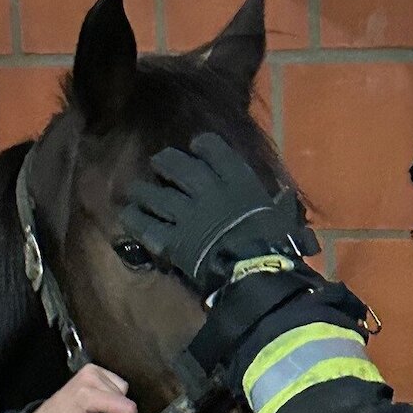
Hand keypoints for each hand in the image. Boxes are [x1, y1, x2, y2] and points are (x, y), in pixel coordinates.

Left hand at [22, 364, 138, 412]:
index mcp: (87, 395)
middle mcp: (90, 377)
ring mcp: (91, 370)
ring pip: (122, 388)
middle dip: (121, 412)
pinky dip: (112, 393)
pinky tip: (99, 402)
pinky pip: (115, 381)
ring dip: (116, 403)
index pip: (125, 405)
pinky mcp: (92, 369)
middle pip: (124, 396)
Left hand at [120, 132, 319, 296]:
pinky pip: (146, 225)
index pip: (212, 148)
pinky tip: (128, 216)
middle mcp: (205, 189)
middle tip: (158, 163)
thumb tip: (285, 200)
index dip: (202, 145)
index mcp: (235, 178)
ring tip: (136, 191)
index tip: (196, 146)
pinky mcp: (172, 239)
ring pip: (154, 195)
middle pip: (176, 166)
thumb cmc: (275, 241)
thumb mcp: (282, 215)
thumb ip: (278, 204)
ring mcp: (185, 214)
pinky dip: (135, 220)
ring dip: (143, 191)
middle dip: (165, 162)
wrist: (254, 267)